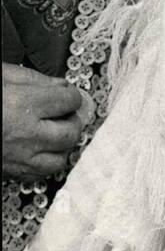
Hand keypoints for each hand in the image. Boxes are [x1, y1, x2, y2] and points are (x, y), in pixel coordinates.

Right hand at [2, 65, 84, 181]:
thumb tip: (60, 84)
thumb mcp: (2, 75)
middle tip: (65, 115)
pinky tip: (38, 151)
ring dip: (61, 146)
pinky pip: (39, 175)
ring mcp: (17, 156)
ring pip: (59, 159)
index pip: (70, 100)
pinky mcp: (9, 172)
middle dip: (72, 121)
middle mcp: (25, 132)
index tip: (67, 95)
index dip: (71, 95)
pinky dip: (45, 163)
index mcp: (24, 103)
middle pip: (71, 132)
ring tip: (54, 134)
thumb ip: (33, 79)